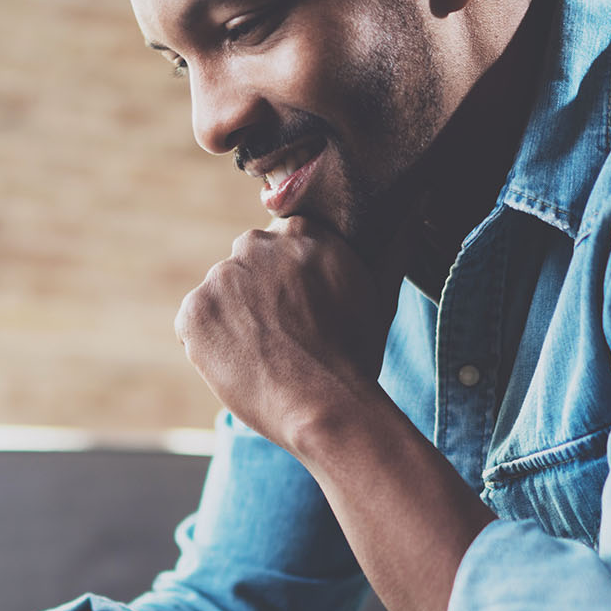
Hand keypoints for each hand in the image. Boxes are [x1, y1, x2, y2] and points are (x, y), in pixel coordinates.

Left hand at [174, 215, 394, 452]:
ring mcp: (220, 277)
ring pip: (221, 297)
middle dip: (258, 296)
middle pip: (247, 267)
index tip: (300, 308)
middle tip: (283, 336)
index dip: (289, 282)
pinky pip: (195, 326)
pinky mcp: (194, 312)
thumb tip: (415, 205)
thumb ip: (389, 246)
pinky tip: (242, 365)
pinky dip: (210, 345)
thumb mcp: (379, 291)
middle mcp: (255, 243)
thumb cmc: (357, 355)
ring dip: (234, 320)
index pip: (280, 245)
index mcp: (299, 230)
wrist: (325, 405)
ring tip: (265, 356)